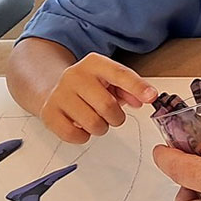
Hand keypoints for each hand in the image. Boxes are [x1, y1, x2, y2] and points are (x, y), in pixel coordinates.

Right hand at [41, 52, 158, 143]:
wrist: (51, 87)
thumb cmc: (88, 86)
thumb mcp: (110, 80)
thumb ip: (130, 88)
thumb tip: (144, 98)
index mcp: (94, 64)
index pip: (119, 74)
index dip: (137, 87)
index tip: (151, 97)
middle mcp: (75, 76)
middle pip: (107, 105)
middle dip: (116, 117)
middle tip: (113, 116)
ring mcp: (59, 95)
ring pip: (92, 123)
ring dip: (101, 128)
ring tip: (97, 120)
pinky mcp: (49, 114)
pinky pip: (74, 135)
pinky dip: (83, 136)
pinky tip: (81, 126)